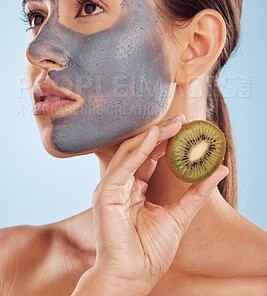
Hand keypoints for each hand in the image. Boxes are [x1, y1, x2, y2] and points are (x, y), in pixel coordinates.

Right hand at [75, 114, 228, 295]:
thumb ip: (196, 192)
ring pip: (131, 152)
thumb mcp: (179, 215)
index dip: (166, 143)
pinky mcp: (106, 193)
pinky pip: (124, 165)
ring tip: (174, 124)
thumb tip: (218, 170)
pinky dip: (139, 149)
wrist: (133, 276)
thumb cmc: (149, 252)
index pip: (149, 158)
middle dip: (161, 134)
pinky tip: (154, 136)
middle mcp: (120, 185)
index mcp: (133, 189)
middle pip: (140, 151)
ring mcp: (111, 188)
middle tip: (182, 120)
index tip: (186, 130)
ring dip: (153, 136)